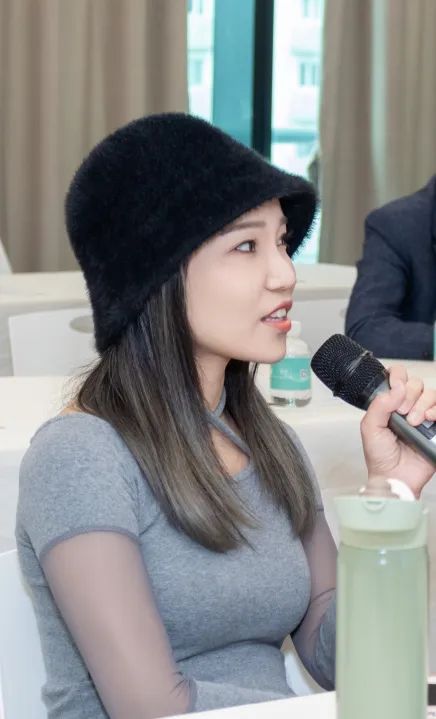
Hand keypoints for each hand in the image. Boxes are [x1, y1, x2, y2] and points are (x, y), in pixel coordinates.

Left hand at [360, 365, 435, 497]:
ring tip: (414, 421)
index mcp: (390, 404)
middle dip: (409, 395)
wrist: (395, 477)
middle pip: (416, 383)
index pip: (398, 377)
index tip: (396, 388)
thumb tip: (396, 388)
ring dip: (422, 404)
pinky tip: (429, 419)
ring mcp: (424, 416)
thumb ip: (379, 405)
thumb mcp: (370, 428)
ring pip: (431, 393)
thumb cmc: (380, 456)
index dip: (398, 377)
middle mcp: (408, 407)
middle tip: (402, 413)